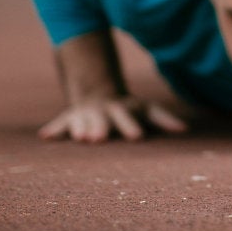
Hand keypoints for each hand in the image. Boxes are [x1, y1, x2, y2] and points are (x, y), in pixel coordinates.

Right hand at [39, 95, 186, 142]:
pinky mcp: (69, 118)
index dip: (132, 127)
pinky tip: (45, 137)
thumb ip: (164, 119)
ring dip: (79, 128)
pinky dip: (53, 130)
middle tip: (99, 139)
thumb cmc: (128, 108)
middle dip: (100, 128)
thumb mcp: (147, 110)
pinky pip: (60, 124)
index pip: (128, 119)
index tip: (137, 137)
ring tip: (80, 138)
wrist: (98, 92)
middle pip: (102, 120)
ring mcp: (85, 114)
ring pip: (81, 121)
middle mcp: (103, 111)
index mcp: (122, 110)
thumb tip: (186, 130)